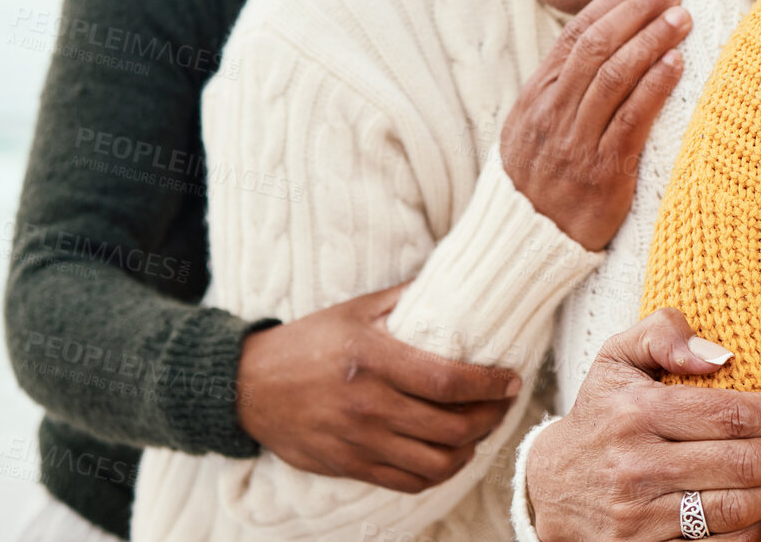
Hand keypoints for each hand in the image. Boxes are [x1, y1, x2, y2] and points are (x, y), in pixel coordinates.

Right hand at [234, 282, 520, 491]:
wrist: (249, 386)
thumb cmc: (308, 341)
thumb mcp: (356, 309)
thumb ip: (408, 297)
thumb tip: (458, 280)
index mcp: (373, 359)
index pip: (448, 381)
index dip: (490, 385)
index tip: (512, 379)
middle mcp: (368, 405)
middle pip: (451, 427)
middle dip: (491, 417)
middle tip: (504, 403)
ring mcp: (358, 441)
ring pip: (436, 462)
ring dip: (471, 449)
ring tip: (482, 429)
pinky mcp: (349, 466)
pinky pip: (409, 481)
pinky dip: (440, 472)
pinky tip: (451, 454)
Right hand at [501, 0, 691, 250]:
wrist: (524, 246)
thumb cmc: (541, 182)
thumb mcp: (533, 129)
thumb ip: (560, 90)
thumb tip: (599, 43)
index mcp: (535, 97)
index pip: (574, 35)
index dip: (611, 4)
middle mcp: (551, 114)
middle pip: (596, 47)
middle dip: (637, 13)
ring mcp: (575, 143)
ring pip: (614, 76)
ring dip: (651, 40)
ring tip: (681, 19)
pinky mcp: (601, 173)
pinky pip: (631, 120)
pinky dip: (655, 85)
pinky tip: (676, 63)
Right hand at [525, 307, 760, 541]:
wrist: (550, 487)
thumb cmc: (600, 413)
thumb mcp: (616, 358)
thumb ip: (663, 333)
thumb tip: (720, 355)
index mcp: (637, 411)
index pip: (727, 413)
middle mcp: (638, 464)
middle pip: (740, 463)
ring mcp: (641, 514)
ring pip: (734, 508)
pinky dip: (758, 530)